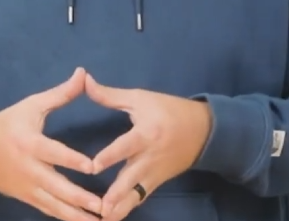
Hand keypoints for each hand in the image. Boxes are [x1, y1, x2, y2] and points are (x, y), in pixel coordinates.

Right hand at [0, 67, 102, 220]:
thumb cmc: (7, 125)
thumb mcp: (31, 106)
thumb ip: (60, 94)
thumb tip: (82, 73)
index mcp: (30, 143)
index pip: (53, 153)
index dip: (72, 160)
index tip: (92, 166)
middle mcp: (30, 169)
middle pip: (56, 187)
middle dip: (79, 198)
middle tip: (102, 206)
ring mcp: (29, 188)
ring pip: (55, 205)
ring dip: (77, 215)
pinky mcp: (28, 199)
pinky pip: (49, 211)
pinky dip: (66, 218)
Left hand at [84, 73, 212, 220]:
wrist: (204, 130)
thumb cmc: (168, 110)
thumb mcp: (141, 98)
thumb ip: (110, 95)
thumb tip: (85, 80)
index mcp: (145, 134)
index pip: (126, 146)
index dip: (110, 156)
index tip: (93, 167)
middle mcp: (149, 157)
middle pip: (131, 178)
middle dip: (115, 195)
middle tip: (99, 208)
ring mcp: (154, 173)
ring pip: (135, 195)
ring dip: (120, 208)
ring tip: (103, 220)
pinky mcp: (156, 182)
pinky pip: (140, 198)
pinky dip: (128, 209)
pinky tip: (112, 218)